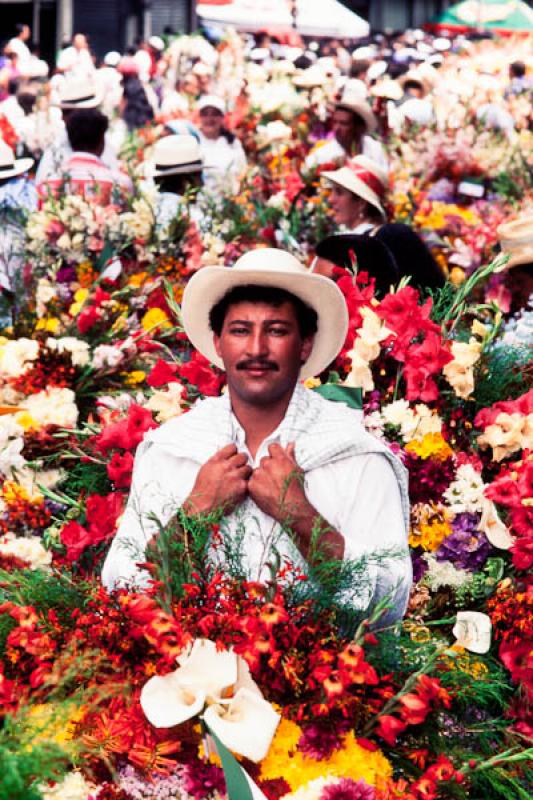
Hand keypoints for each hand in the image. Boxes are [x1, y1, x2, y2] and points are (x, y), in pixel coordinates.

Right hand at [183, 444, 250, 515]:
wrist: (204, 505)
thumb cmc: (203, 489)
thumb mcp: (206, 468)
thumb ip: (217, 461)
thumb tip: (227, 456)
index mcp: (217, 460)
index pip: (232, 447)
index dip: (234, 451)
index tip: (234, 454)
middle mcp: (226, 467)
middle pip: (243, 456)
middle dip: (242, 460)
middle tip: (239, 465)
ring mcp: (235, 477)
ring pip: (248, 468)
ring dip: (245, 472)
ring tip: (239, 477)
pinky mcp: (242, 487)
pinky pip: (249, 480)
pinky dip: (245, 483)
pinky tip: (239, 486)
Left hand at [248, 442, 344, 561]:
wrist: (291, 509)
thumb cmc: (297, 490)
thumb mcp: (297, 470)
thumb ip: (291, 456)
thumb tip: (290, 443)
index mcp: (280, 459)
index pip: (272, 447)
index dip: (274, 454)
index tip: (277, 463)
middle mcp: (268, 464)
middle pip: (264, 460)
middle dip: (268, 467)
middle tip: (275, 479)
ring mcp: (258, 475)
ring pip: (257, 471)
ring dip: (261, 477)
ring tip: (270, 487)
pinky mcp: (251, 485)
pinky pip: (251, 481)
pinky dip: (255, 486)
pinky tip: (264, 492)